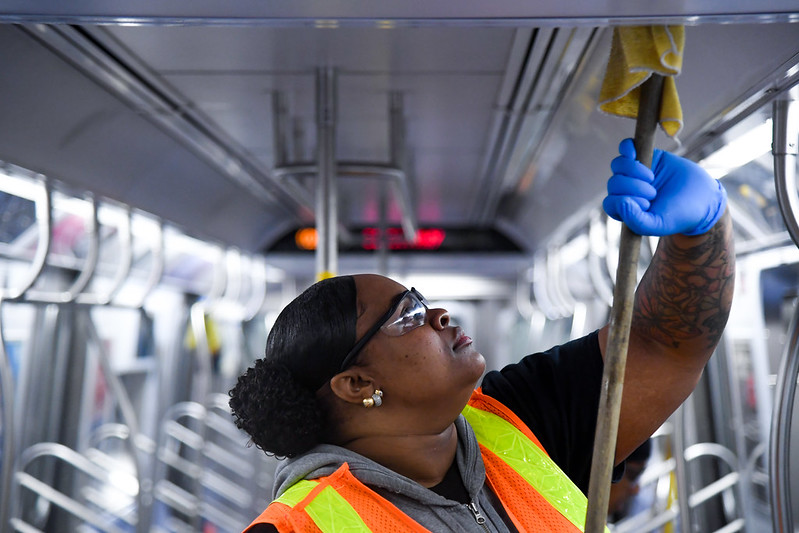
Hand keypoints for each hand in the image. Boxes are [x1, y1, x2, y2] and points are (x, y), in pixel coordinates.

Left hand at [602, 139, 726, 235]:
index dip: (624, 202)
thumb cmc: (679, 215)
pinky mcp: (646, 155)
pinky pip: (626, 147)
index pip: (611, 203)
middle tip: (653, 193)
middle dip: (632, 187)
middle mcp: (627, 191)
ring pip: (618, 165)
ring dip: (631, 170)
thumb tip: (620, 202)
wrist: (703, 198)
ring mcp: (635, 172)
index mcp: (627, 210)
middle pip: (614, 183)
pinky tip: (633, 154)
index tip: (647, 203)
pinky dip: (626, 148)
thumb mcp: (659, 224)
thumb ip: (637, 221)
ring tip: (651, 177)